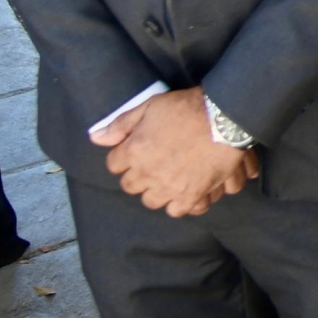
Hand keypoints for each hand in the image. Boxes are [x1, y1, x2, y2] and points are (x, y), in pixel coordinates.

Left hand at [91, 88, 255, 217]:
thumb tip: (95, 138)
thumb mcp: (149, 107)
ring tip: (168, 179)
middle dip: (139, 175)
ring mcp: (169, 188)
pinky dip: (179, 203)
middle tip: (153, 164)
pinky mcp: (191, 196)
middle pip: (131, 186)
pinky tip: (184, 191)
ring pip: (151, 201)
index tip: (134, 151)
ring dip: (156, 191)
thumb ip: (121, 125)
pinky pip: (176, 211)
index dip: (124, 157)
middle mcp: (147, 174)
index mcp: (133, 152)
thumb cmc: (185, 108)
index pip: (114, 165)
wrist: (222, 119)